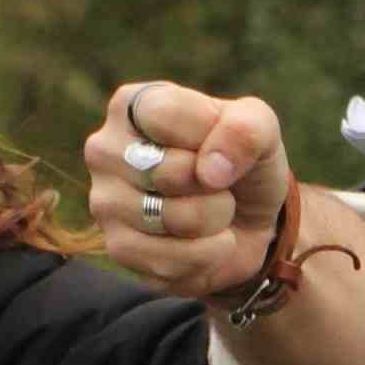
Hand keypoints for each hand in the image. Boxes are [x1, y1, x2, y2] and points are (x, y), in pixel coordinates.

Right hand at [85, 81, 296, 298]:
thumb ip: (246, 129)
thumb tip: (210, 172)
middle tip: (216, 184)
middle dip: (215, 185)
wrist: (246, 222)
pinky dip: (206, 255)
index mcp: (132, 105)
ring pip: (175, 218)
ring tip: (211, 212)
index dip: (211, 136)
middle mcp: (105, 150)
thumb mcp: (260, 129)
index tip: (220, 144)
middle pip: (171, 171)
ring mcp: (105, 201)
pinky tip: (203, 242)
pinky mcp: (117, 248)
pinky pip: (171, 258)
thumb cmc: (242, 162)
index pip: (166, 115)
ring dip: (214, 221)